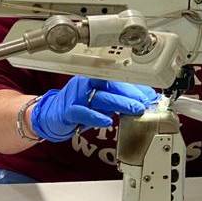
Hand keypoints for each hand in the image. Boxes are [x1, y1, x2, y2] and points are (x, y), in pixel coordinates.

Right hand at [29, 76, 157, 141]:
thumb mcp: (101, 102)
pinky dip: (95, 116)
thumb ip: (119, 101)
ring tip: (135, 110)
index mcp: (96, 80)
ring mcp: (76, 96)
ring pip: (101, 97)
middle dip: (132, 94)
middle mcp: (86, 84)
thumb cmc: (78, 107)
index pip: (120, 80)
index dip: (137, 88)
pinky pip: (82, 112)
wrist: (50, 115)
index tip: (151, 96)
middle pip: (112, 86)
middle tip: (147, 103)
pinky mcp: (67, 111)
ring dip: (120, 103)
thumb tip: (143, 102)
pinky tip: (106, 121)